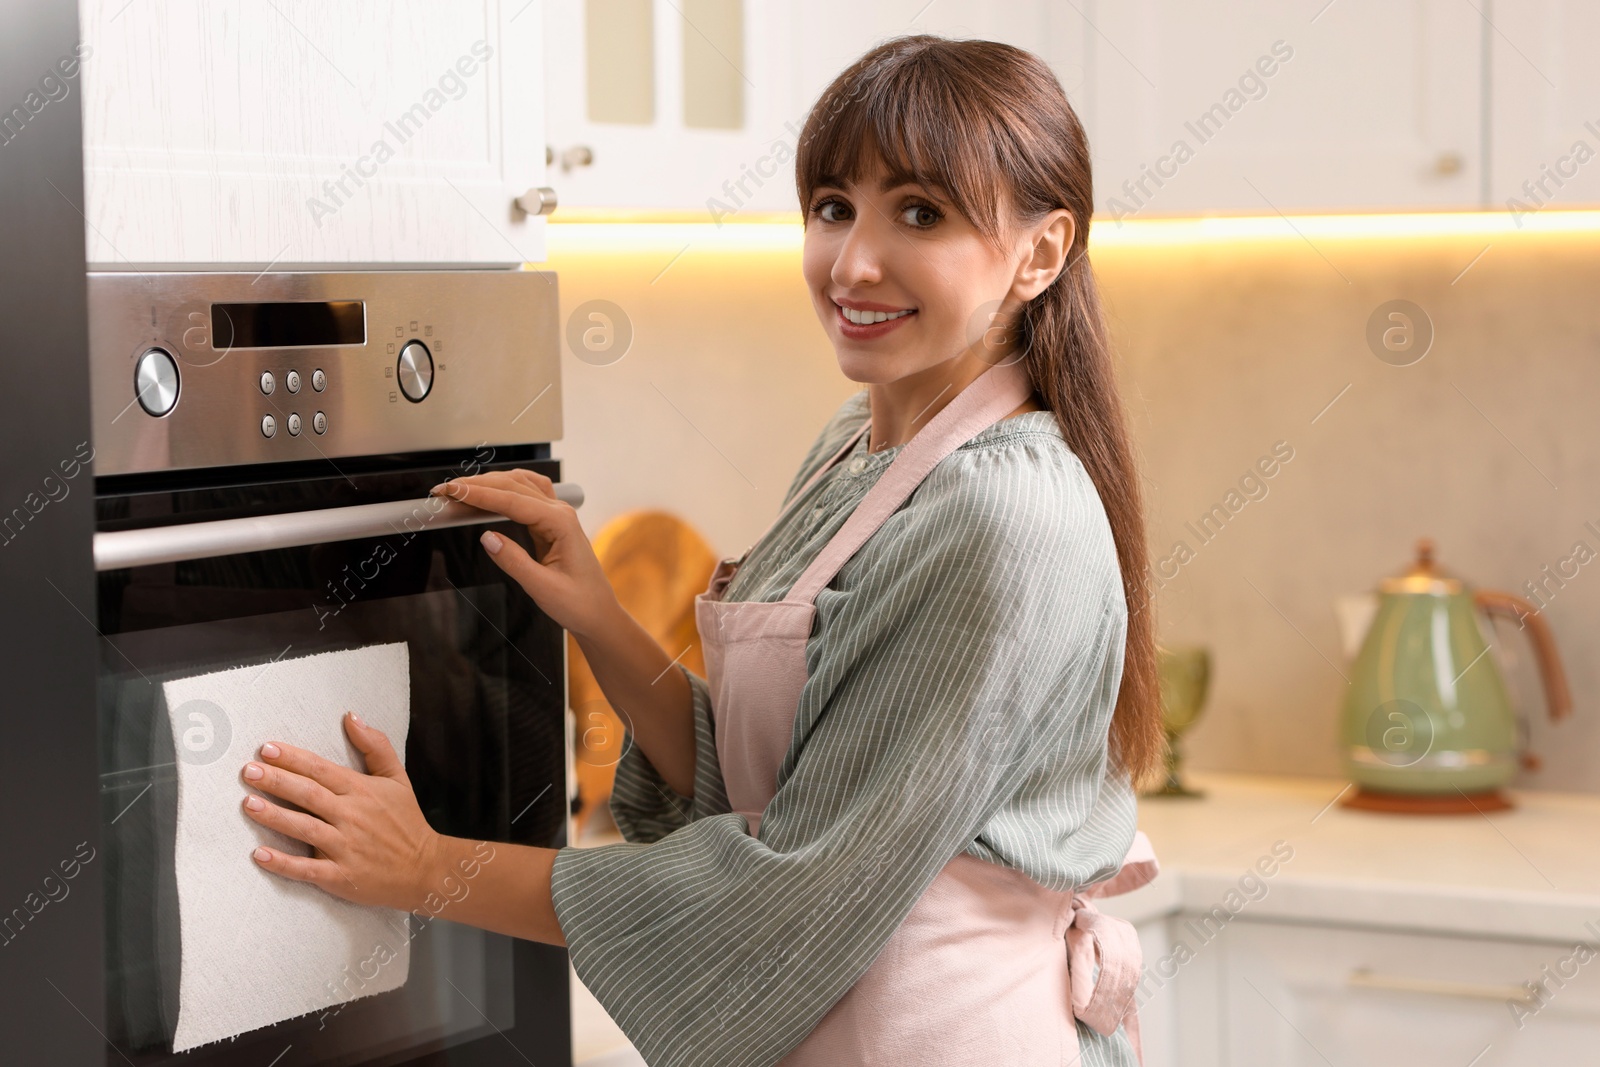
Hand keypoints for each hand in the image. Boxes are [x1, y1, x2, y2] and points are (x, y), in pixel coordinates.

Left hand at [242, 711, 437, 910]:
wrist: (426, 868)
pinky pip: (307, 868)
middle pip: (308, 794)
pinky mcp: (341, 875)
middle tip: (248, 771)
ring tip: (249, 804)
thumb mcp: (397, 778)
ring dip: (275, 816)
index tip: (267, 749)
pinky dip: (283, 863)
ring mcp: (345, 847)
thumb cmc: (407, 822)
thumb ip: (375, 746)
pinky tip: (259, 855)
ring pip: (304, 828)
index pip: (321, 770)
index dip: (293, 759)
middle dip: (276, 781)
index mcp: (361, 791)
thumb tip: (352, 717)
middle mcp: (351, 816)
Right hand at [431, 469, 619, 638]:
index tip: (452, 491)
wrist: (598, 614)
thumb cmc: (579, 603)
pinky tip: (488, 490)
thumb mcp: (543, 588)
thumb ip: (515, 562)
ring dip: (488, 484)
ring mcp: (557, 515)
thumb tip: (487, 538)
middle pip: (514, 485)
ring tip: (458, 490)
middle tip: (443, 490)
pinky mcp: (550, 523)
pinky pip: (525, 496)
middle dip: (477, 485)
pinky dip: (503, 489)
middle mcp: (560, 513)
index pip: (513, 500)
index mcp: (561, 523)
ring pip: (519, 485)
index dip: (479, 494)